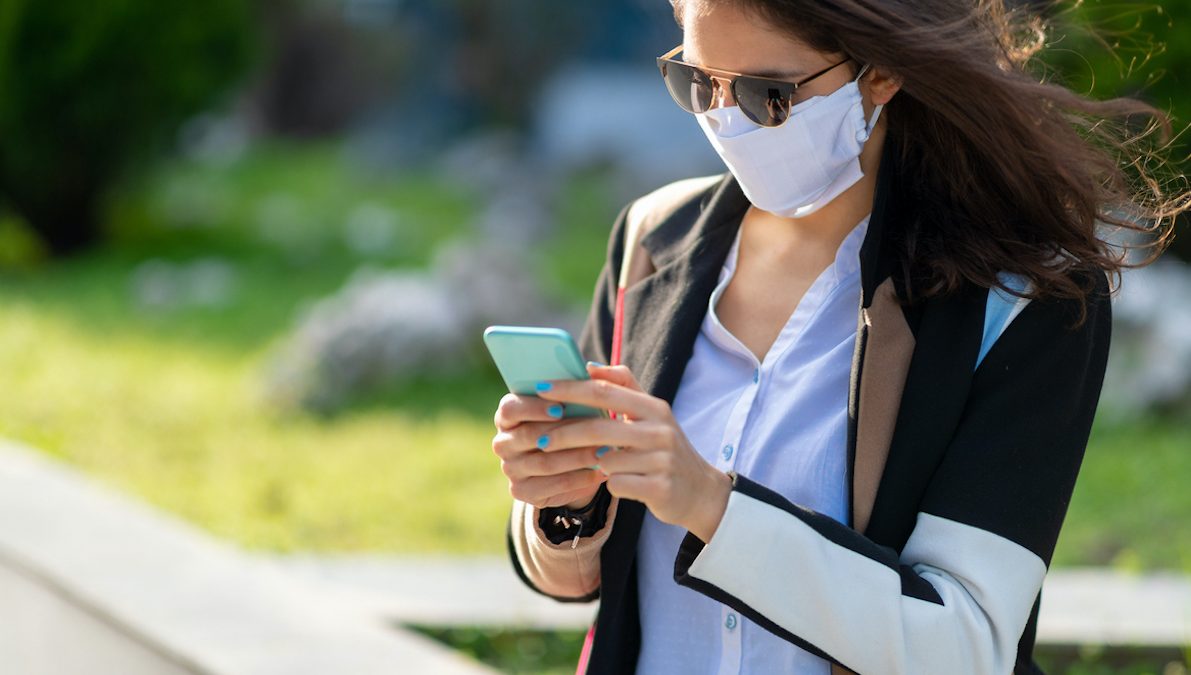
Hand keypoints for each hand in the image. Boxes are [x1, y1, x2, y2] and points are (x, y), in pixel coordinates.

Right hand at [492, 391, 606, 509]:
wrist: (578, 463)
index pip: (510, 408)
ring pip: (543, 463)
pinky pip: (549, 486)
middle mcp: (503, 441)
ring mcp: (510, 468)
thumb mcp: (586, 402)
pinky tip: (600, 472)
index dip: (533, 408)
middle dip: (563, 434)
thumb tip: (592, 368)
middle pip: (527, 436)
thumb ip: (593, 381)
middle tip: (594, 431)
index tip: (559, 408)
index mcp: (509, 413)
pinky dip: (578, 479)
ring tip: (605, 451)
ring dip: (576, 457)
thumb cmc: (580, 422)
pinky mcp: (521, 491)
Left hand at [535, 364, 732, 542]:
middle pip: (598, 428)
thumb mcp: (651, 414)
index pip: (604, 390)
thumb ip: (623, 387)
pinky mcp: (660, 488)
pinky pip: (617, 485)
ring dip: (591, 465)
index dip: (570, 388)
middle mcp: (660, 430)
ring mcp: (662, 460)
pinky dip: (610, 484)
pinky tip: (618, 483)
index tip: (540, 387)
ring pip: (605, 460)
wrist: (700, 492)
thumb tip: (590, 366)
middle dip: (563, 433)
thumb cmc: (663, 449)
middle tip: (539, 439)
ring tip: (593, 465)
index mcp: (653, 408)